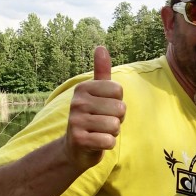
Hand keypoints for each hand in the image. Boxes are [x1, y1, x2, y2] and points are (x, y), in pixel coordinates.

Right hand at [65, 46, 125, 170]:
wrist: (75, 148)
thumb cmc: (93, 117)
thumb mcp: (97, 93)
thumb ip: (101, 71)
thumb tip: (101, 47)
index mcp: (83, 88)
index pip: (119, 91)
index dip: (118, 102)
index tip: (105, 108)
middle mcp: (77, 102)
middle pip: (120, 109)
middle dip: (116, 119)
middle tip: (102, 122)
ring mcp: (76, 121)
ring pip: (115, 125)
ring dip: (112, 132)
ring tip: (99, 131)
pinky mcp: (79, 139)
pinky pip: (108, 141)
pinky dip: (107, 144)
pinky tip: (96, 142)